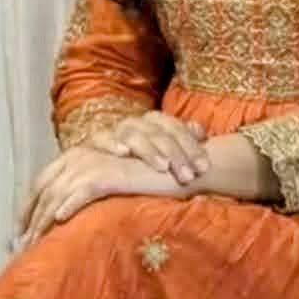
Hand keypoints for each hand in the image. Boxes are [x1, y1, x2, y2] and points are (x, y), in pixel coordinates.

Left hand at [13, 141, 200, 252]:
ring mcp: (93, 164)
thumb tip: (66, 219)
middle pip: (43, 189)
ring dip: (43, 220)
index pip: (42, 183)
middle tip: (18, 245)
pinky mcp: (108, 173)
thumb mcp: (113, 186)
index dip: (27, 208)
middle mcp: (80, 157)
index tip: (18, 232)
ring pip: (58, 194)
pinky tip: (59, 221)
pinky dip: (68, 205)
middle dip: (28, 218)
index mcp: (78, 158)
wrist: (177, 167)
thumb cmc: (147, 180)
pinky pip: (81, 191)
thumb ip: (90, 195)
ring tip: (33, 244)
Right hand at [83, 110, 209, 186]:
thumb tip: (201, 132)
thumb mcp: (163, 153)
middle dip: (176, 154)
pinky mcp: (95, 141)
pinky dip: (113, 143)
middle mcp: (136, 123)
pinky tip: (123, 152)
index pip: (175, 128)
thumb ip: (183, 140)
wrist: (98, 162)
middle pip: (158, 131)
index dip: (191, 146)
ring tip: (162, 167)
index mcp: (154, 122)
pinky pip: (102, 138)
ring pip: (134, 134)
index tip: (204, 168)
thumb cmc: (138, 161)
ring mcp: (116, 130)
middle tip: (187, 176)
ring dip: (149, 151)